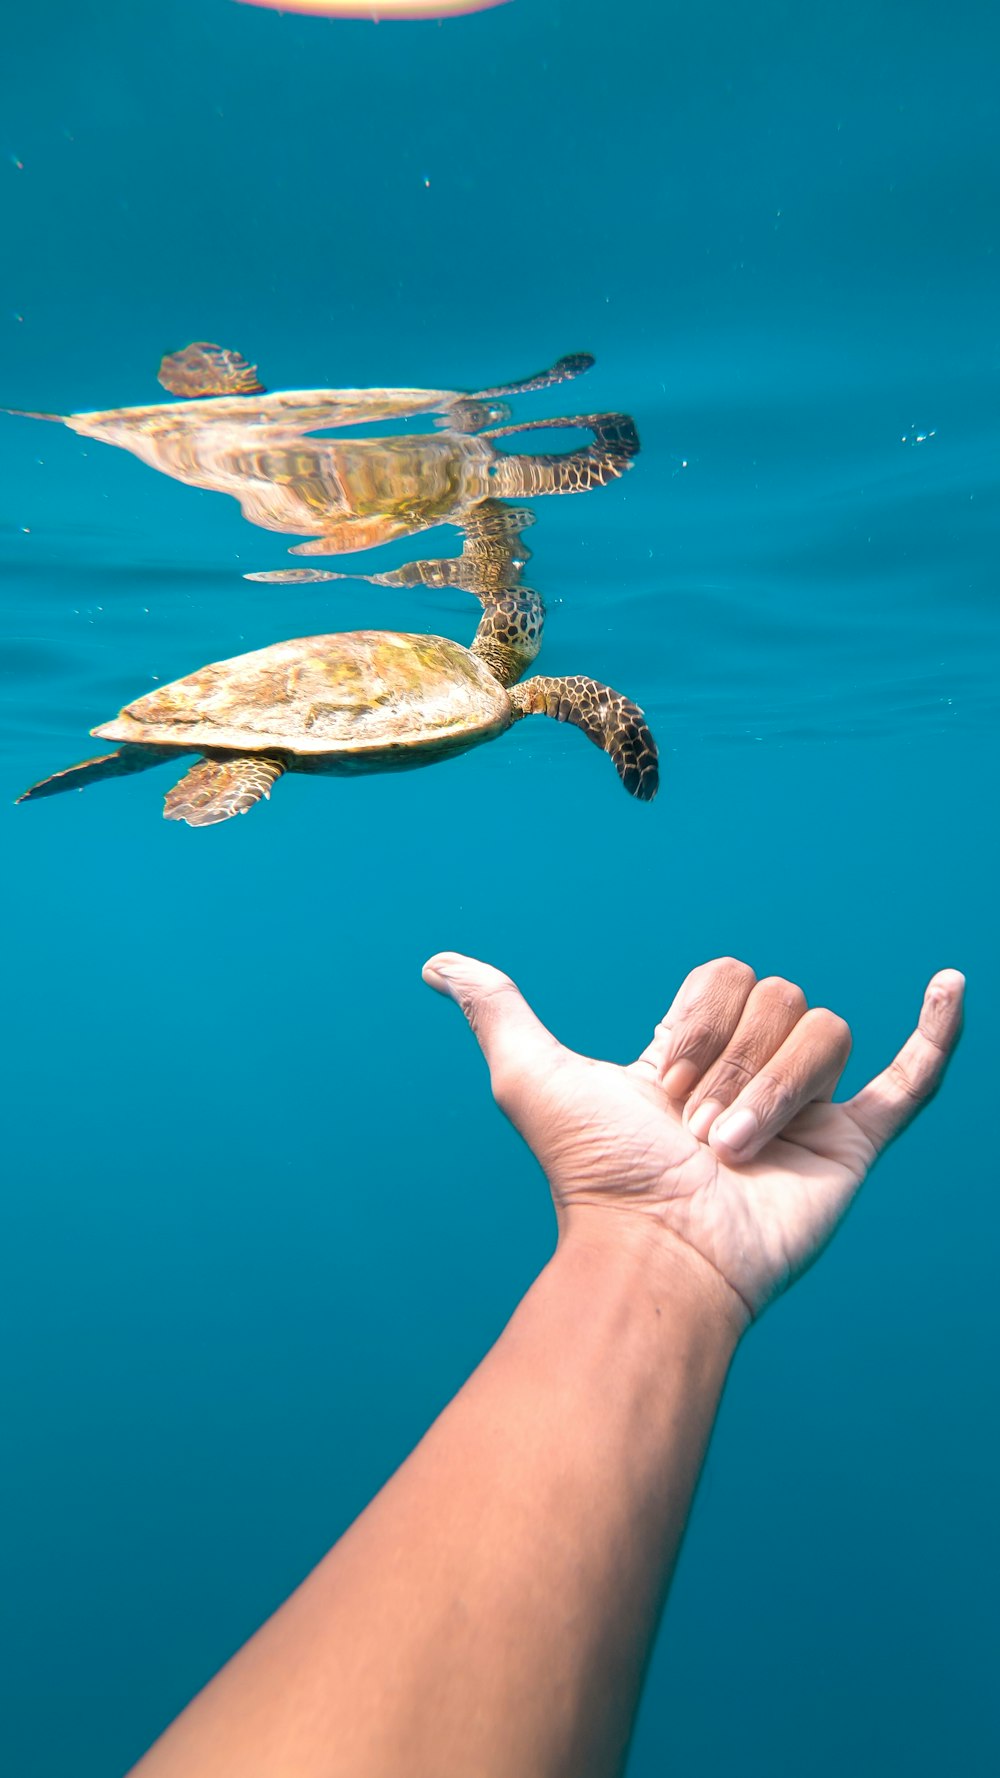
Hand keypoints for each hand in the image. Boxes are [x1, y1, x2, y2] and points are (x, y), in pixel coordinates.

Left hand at [422, 953, 963, 1322]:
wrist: (655, 1250)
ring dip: (773, 1091)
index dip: (696, 1017)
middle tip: (696, 1134)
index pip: (723, 977)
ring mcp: (807, 1108)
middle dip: (730, 1062)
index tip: (659, 1078)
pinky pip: (911, 1078)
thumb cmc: (593, 1174)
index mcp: (694, 1054)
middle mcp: (753, 1073)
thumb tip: (437, 963)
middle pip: (775, 998)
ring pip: (821, 1032)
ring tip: (736, 1152)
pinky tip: (950, 984)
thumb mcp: (533, 1077)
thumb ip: (497, 1011)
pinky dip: (938, 1032)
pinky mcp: (853, 1143)